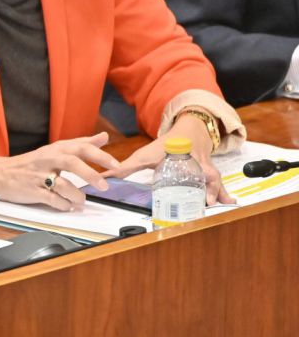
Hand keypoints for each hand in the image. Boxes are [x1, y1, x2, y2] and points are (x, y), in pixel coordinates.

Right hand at [0, 132, 118, 211]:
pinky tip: (67, 206)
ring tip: (81, 201)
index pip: (82, 148)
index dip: (101, 156)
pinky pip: (52, 200)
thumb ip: (81, 144)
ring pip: (63, 185)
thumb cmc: (31, 163)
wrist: (0, 173)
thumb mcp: (55, 149)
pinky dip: (63, 205)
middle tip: (104, 186)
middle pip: (72, 163)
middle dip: (91, 175)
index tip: (117, 165)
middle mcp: (48, 159)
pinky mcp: (32, 191)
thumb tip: (104, 137)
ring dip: (77, 196)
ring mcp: (39, 176)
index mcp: (56, 149)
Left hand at [110, 116, 230, 204]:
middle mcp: (192, 162)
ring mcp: (204, 167)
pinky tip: (230, 202)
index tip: (180, 176)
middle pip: (200, 173)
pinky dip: (224, 192)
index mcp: (175, 157)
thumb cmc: (166, 147)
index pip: (175, 166)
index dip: (177, 171)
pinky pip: (219, 183)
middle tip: (205, 200)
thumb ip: (126, 167)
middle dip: (203, 185)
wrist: (189, 132)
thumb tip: (106, 176)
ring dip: (216, 191)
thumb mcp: (145, 155)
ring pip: (213, 179)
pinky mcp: (212, 173)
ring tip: (220, 203)